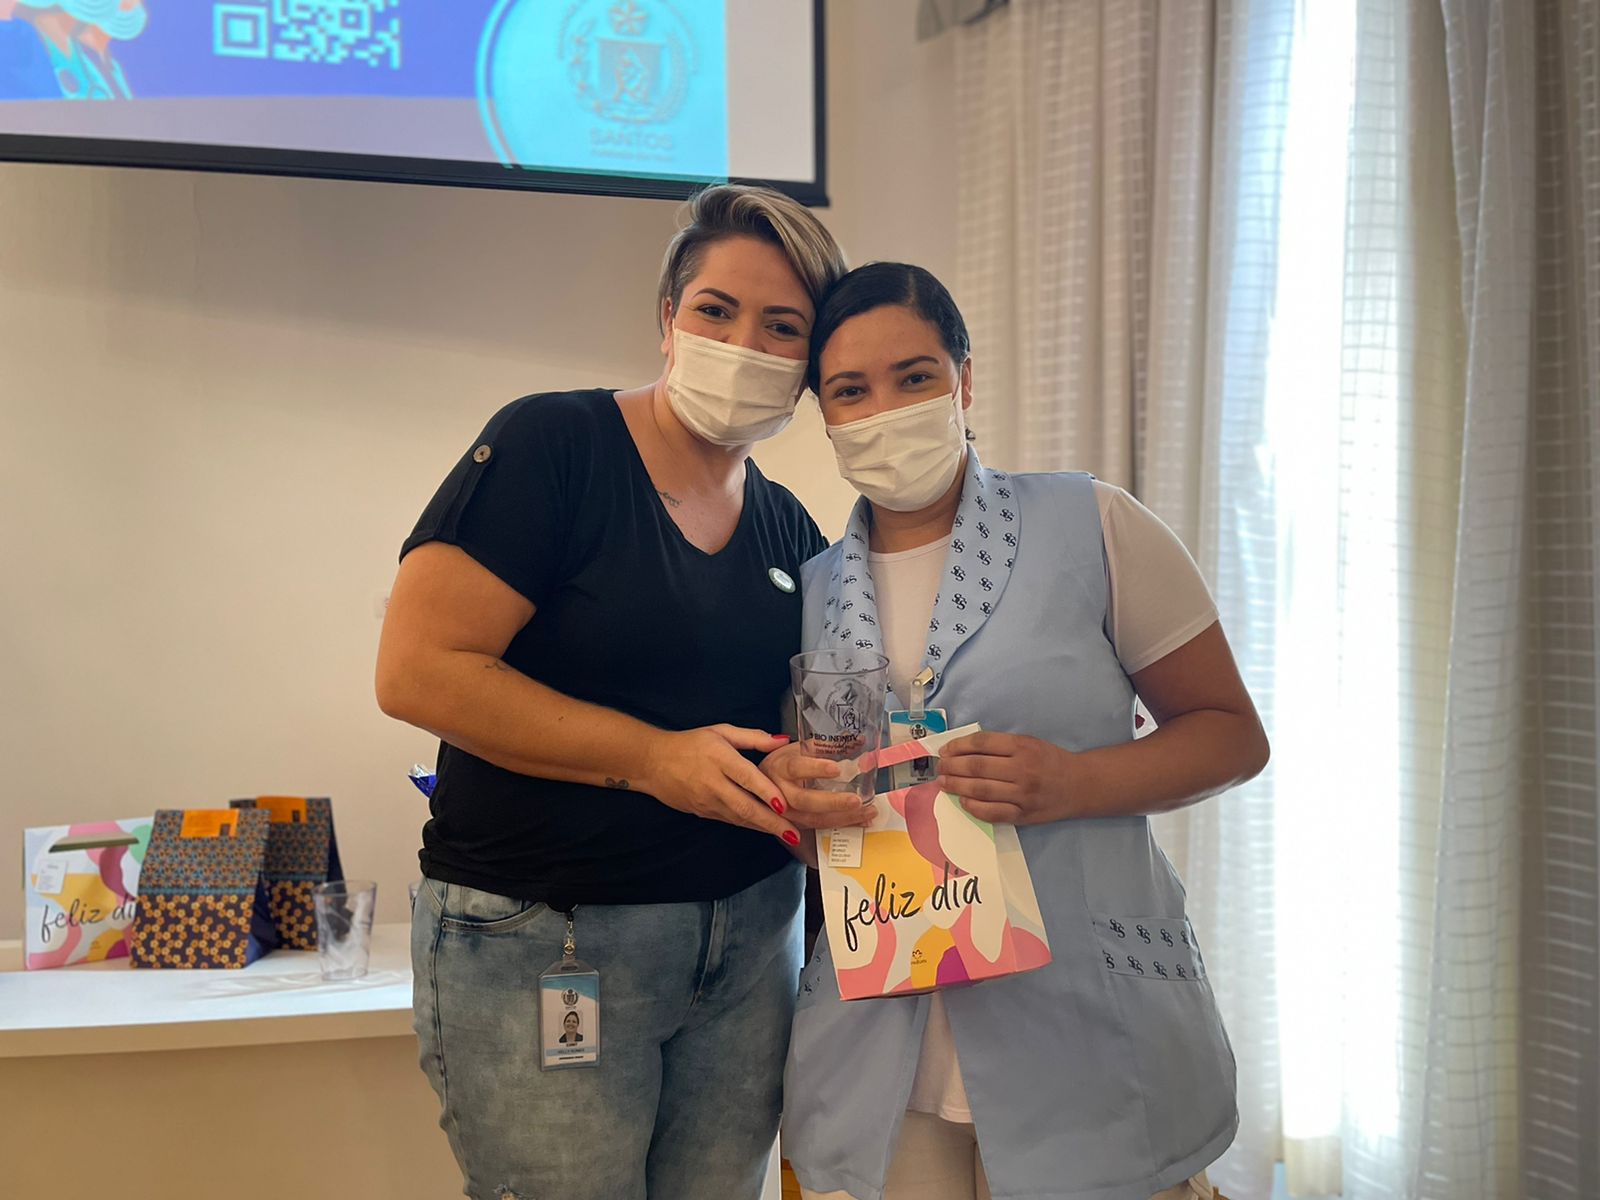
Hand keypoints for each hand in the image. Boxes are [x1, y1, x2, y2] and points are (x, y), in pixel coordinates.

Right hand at [638, 725, 800, 847]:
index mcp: (719, 758)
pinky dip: (750, 826)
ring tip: (787, 836)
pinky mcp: (703, 813)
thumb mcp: (721, 732)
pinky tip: (767, 829)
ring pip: (739, 818)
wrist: (653, 763)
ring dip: (763, 828)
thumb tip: (782, 740)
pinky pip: (731, 820)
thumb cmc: (690, 744)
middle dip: (770, 822)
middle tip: (793, 833)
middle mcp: (713, 782)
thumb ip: (753, 737)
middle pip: (744, 805)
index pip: (745, 777)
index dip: (765, 791)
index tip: (783, 804)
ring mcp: (707, 801)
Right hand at [760, 742, 872, 829]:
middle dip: (832, 802)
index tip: (837, 768)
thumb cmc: (782, 763)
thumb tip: (857, 741)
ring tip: (866, 811)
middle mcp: (778, 792)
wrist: (759, 784)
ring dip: (842, 818)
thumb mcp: (796, 749)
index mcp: (779, 767)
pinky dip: (841, 824)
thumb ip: (824, 745)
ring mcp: (784, 813)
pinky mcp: (794, 824)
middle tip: (856, 800)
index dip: (816, 768)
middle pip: (804, 800)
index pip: (796, 767)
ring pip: (812, 819)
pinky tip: (860, 821)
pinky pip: (818, 827)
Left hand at [937, 732, 1072, 824]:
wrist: (1080, 785)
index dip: (958, 746)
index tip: (945, 750)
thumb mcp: (1029, 742)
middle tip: (940, 767)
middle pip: (977, 767)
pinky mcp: (1023, 815)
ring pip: (980, 790)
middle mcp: (1022, 770)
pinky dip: (973, 806)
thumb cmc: (1050, 760)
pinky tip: (963, 800)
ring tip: (943, 782)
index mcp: (1022, 747)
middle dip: (952, 767)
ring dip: (956, 786)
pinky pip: (992, 812)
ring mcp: (1022, 795)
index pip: (982, 744)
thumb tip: (963, 750)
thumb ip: (1001, 745)